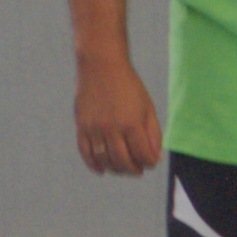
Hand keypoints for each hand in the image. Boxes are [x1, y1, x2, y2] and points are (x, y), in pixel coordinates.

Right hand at [73, 56, 162, 175]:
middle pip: (123, 161)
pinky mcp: (81, 126)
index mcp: (131, 123)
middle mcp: (111, 128)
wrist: (101, 66)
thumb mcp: (148, 106)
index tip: (151, 164)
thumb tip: (155, 157)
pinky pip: (85, 152)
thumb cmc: (129, 86)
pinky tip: (102, 169)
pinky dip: (93, 164)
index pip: (142, 154)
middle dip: (133, 169)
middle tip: (138, 170)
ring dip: (115, 169)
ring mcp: (94, 128)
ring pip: (104, 159)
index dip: (149, 163)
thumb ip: (153, 132)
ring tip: (123, 168)